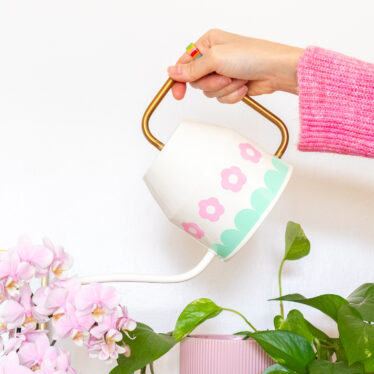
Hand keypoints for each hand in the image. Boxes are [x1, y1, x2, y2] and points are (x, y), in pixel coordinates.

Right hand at [167, 29, 303, 102]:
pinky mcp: (232, 86)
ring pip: (209, 92)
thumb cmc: (253, 56)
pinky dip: (232, 95)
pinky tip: (243, 86)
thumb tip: (172, 72)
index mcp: (208, 44)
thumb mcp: (216, 59)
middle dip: (211, 83)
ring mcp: (223, 73)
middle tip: (224, 77)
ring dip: (224, 89)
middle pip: (197, 81)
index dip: (179, 79)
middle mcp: (214, 58)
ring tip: (237, 79)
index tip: (178, 93)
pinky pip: (222, 98)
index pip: (184, 64)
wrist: (276, 70)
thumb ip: (192, 69)